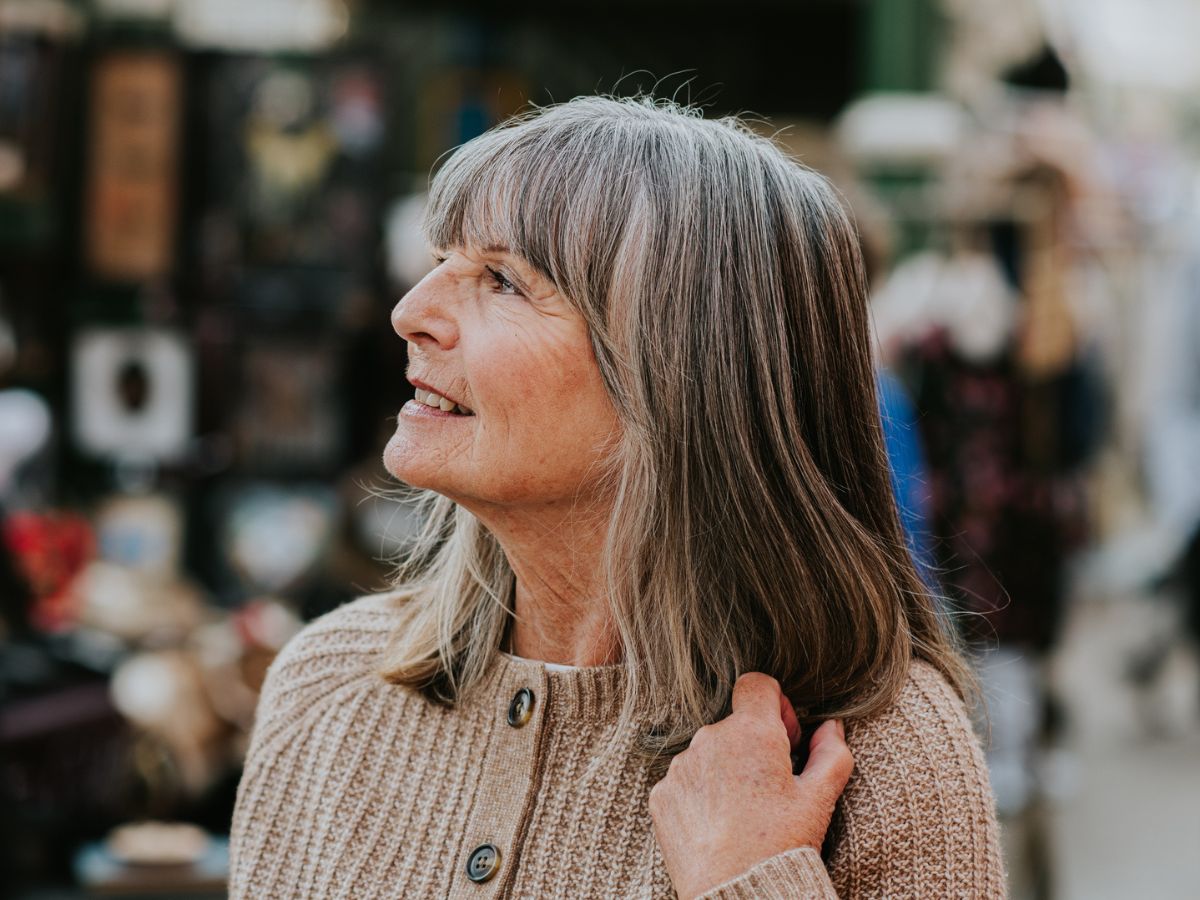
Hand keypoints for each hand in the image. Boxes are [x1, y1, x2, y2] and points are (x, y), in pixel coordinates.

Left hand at [648, 673, 854, 899]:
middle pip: (734, 724)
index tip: (784, 739)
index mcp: (751, 732)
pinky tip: (718, 825)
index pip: (757, 685)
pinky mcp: (661, 794)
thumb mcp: (819, 800)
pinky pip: (685, 781)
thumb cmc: (782, 848)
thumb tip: (831, 726)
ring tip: (742, 813)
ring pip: (708, 753)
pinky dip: (700, 795)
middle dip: (753, 745)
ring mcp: (681, 767)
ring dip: (725, 770)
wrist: (737, 894)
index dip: (776, 706)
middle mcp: (709, 739)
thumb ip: (831, 752)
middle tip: (769, 787)